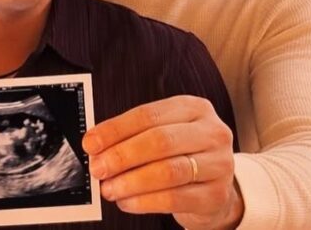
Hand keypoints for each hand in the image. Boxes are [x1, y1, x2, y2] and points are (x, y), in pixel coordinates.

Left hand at [82, 96, 241, 229]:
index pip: (148, 115)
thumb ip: (131, 135)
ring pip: (168, 171)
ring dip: (131, 182)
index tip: (91, 143)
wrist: (213, 186)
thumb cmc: (180, 154)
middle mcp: (212, 132)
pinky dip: (145, 201)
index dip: (115, 130)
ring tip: (109, 189)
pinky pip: (175, 199)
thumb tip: (95, 145)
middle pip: (160, 141)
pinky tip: (127, 202)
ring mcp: (219, 164)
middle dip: (122, 156)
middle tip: (98, 168)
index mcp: (193, 108)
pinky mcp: (216, 196)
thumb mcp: (162, 134)